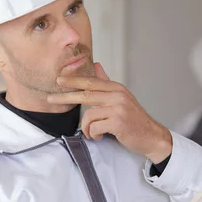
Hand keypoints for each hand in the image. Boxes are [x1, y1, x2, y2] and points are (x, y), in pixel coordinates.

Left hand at [47, 62, 171, 162]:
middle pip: (85, 94)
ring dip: (87, 127)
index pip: (91, 82)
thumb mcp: (121, 97)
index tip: (59, 80)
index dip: (73, 81)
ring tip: (93, 132)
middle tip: (51, 98)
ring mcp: (118, 109)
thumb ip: (106, 82)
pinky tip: (100, 136)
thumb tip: (96, 65)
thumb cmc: (133, 118)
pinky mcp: (118, 122)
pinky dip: (94, 134)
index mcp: (116, 88)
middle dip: (66, 97)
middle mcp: (117, 95)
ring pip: (88, 115)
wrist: (151, 136)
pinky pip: (94, 127)